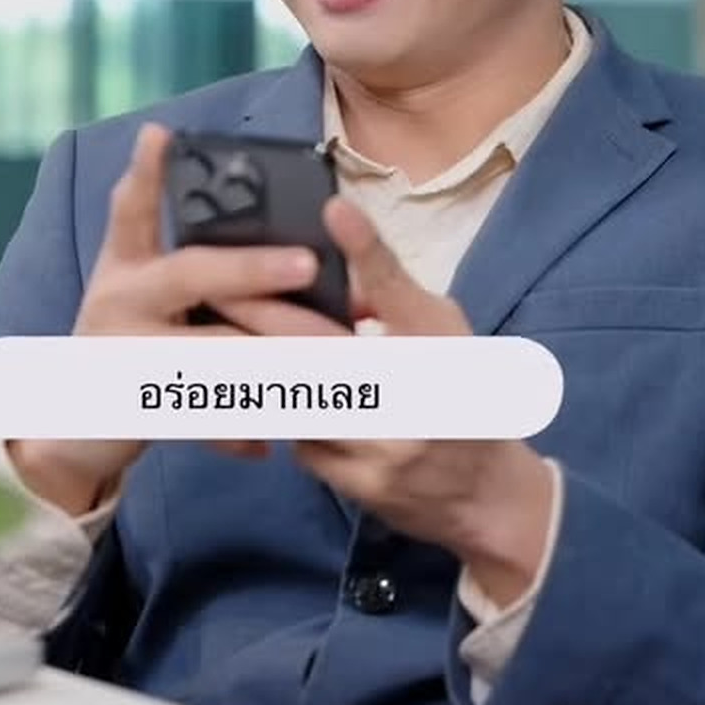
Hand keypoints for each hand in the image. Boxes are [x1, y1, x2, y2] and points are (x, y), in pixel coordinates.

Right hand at [6, 123, 321, 513]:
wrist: (71, 432)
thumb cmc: (133, 348)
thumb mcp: (148, 301)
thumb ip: (204, 276)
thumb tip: (300, 259)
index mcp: (124, 266)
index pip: (131, 209)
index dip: (145, 172)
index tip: (161, 134)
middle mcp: (118, 298)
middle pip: (191, 273)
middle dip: (253, 268)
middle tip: (308, 263)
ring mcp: (120, 350)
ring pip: (207, 347)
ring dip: (268, 357)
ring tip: (323, 356)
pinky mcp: (129, 402)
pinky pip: (199, 412)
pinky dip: (235, 429)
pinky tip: (268, 443)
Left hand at [224, 196, 554, 599]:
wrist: (488, 495)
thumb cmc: (464, 394)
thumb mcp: (445, 332)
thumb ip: (395, 298)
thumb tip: (339, 266)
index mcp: (443, 347)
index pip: (400, 293)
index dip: (366, 250)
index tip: (333, 210)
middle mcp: (417, 395)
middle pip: (322, 348)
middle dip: (262, 314)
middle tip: (217, 286)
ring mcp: (386, 446)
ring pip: (300, 399)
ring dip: (258, 370)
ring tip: (216, 340)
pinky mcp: (362, 485)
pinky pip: (302, 443)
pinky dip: (285, 420)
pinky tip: (272, 406)